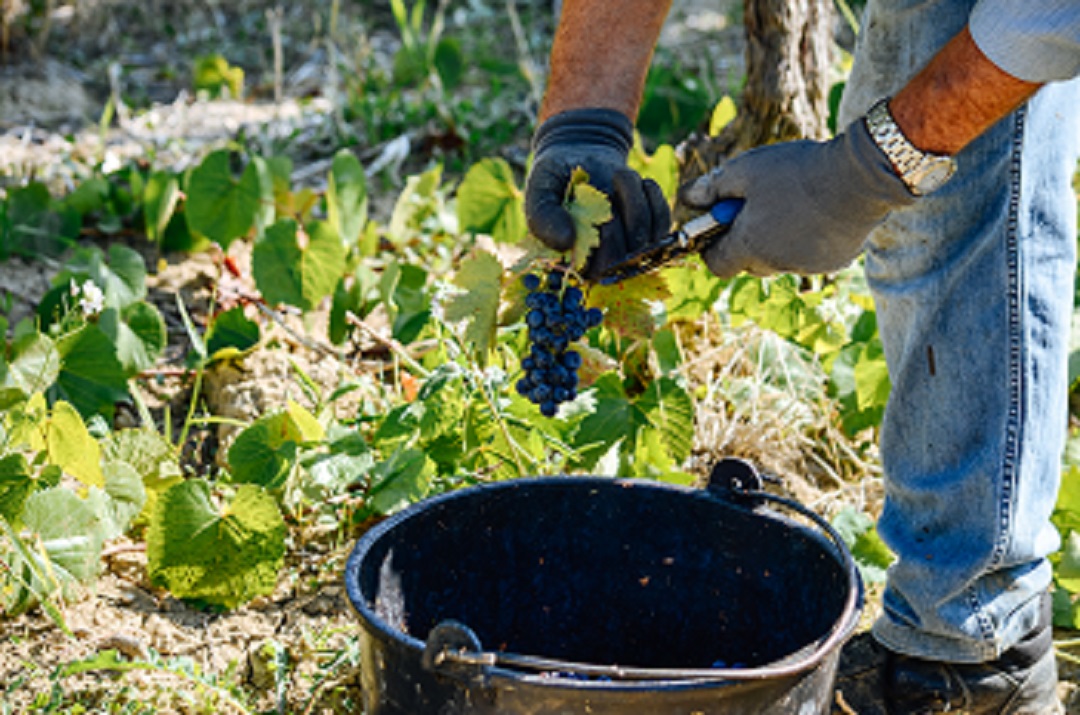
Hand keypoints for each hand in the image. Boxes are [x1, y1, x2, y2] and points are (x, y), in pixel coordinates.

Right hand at [525, 108, 670, 279]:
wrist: (578, 156)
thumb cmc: (554, 178)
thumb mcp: (539, 191)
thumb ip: (542, 217)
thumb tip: (565, 243)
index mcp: (573, 262)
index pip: (598, 271)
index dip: (605, 241)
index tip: (598, 207)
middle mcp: (602, 262)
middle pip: (626, 261)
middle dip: (623, 219)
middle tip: (608, 187)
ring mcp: (628, 248)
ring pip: (648, 240)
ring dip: (637, 200)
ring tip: (618, 175)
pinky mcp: (649, 231)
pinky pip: (663, 224)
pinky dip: (654, 197)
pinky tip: (638, 182)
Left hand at [678, 118, 915, 277]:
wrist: (860, 176)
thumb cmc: (797, 171)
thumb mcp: (745, 170)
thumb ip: (712, 188)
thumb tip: (688, 199)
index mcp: (750, 246)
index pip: (716, 266)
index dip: (711, 248)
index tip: (718, 226)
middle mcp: (776, 264)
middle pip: (749, 263)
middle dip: (745, 240)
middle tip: (756, 206)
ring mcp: (808, 265)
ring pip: (780, 259)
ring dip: (777, 239)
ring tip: (791, 203)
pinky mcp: (835, 260)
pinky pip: (809, 255)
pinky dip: (806, 239)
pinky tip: (817, 211)